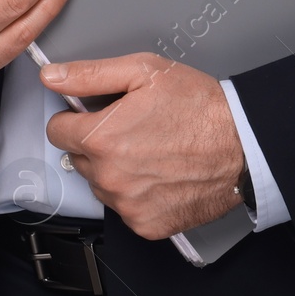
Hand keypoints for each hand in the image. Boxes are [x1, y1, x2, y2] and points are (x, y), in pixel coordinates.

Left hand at [42, 52, 246, 239]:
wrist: (242, 143)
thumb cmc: (198, 105)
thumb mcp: (144, 70)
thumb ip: (91, 74)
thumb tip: (53, 77)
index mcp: (103, 137)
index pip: (57, 131)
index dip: (74, 118)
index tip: (93, 115)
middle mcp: (110, 177)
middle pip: (79, 159)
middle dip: (97, 143)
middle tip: (132, 128)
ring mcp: (127, 205)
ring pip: (101, 185)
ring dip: (115, 170)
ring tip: (150, 150)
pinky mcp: (146, 225)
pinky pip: (126, 209)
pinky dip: (138, 194)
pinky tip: (160, 174)